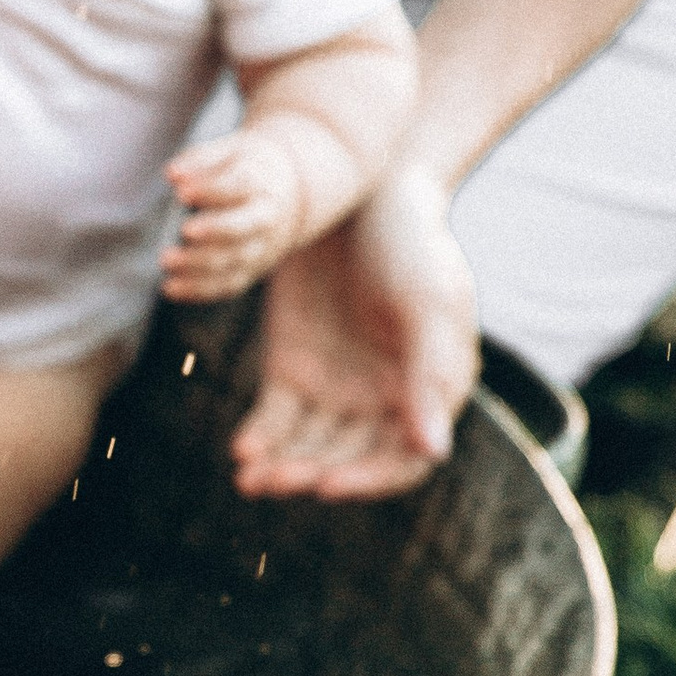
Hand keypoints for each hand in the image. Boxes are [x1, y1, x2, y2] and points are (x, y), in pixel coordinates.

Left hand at [162, 126, 307, 300]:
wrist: (290, 195)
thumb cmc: (248, 169)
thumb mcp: (230, 152)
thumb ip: (201, 161)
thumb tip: (174, 175)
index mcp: (260, 182)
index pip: (239, 185)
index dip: (211, 190)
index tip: (182, 192)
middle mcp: (264, 218)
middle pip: (240, 228)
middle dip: (212, 231)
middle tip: (182, 230)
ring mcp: (260, 248)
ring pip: (233, 261)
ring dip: (199, 265)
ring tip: (167, 261)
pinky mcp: (250, 270)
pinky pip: (227, 285)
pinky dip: (199, 290)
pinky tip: (172, 287)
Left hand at [233, 165, 479, 503]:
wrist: (361, 190)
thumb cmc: (411, 241)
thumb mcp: (429, 301)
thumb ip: (431, 372)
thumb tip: (431, 450)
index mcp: (427, 392)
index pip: (402, 461)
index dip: (367, 481)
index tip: (327, 485)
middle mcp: (382, 399)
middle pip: (346, 460)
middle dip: (311, 476)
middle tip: (273, 481)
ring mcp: (335, 386)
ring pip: (307, 447)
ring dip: (281, 467)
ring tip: (251, 475)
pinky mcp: (292, 367)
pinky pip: (275, 418)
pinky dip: (261, 437)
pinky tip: (243, 449)